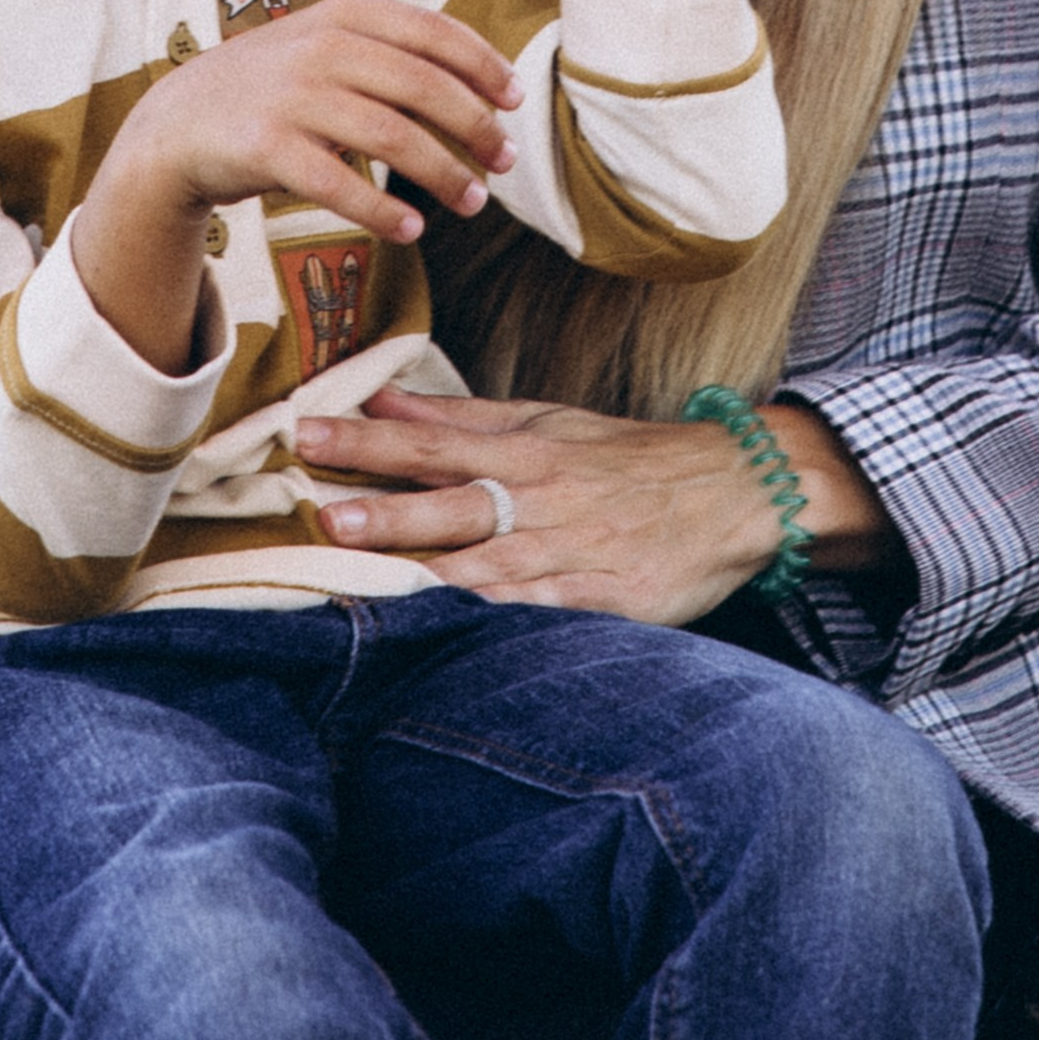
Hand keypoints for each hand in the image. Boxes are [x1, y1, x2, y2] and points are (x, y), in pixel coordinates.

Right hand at [118, 0, 524, 244]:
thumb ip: (388, 53)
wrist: (176, 123)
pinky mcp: (267, 148)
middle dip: (476, 126)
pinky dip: (383, 210)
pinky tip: (411, 228)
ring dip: (444, 173)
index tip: (515, 100)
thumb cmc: (273, 88)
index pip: (431, 30)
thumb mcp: (323, 45)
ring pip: (392, 137)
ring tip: (474, 201)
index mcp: (342, 14)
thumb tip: (479, 84)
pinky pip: (340, 185)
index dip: (482, 64)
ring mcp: (292, 97)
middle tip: (506, 161)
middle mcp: (320, 48)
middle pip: (422, 86)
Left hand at [293, 387, 800, 625]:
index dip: (368, 438)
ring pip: (486, 571)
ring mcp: (570, 556)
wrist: (732, 493)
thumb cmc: (627, 458)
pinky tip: (451, 644)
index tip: (306, 430)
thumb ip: (463, 416)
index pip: (432, 440)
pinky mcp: (602, 604)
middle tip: (324, 515)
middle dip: (388, 514)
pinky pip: (537, 619)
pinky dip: (494, 629)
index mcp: (524, 452)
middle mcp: (539, 502)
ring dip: (425, 578)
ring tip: (364, 588)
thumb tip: (384, 395)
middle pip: (452, 506)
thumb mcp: (548, 423)